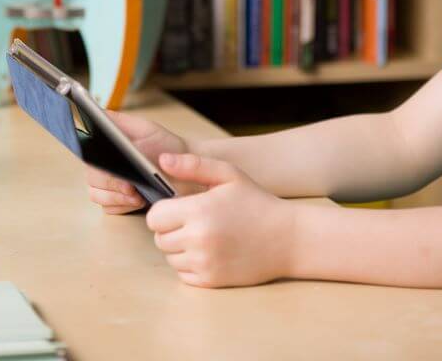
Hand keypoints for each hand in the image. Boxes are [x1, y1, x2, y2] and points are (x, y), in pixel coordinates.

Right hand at [86, 110, 201, 213]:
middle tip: (130, 187)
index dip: (96, 162)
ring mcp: (107, 185)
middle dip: (112, 184)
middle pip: (92, 178)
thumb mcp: (144, 127)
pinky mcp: (116, 202)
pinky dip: (123, 206)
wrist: (185, 168)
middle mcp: (101, 165)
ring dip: (117, 197)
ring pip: (97, 195)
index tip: (112, 168)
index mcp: (104, 145)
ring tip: (138, 196)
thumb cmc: (164, 146)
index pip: (87, 153)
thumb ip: (119, 122)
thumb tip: (98, 115)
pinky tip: (139, 201)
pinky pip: (110, 208)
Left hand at [145, 153, 295, 287]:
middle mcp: (197, 240)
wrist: (288, 238)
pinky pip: (183, 274)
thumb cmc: (256, 202)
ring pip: (170, 257)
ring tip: (204, 236)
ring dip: (180, 248)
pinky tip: (210, 251)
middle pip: (159, 239)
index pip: (154, 217)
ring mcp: (204, 263)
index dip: (164, 211)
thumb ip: (193, 165)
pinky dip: (190, 264)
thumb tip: (162, 159)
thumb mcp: (228, 175)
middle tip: (194, 221)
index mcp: (198, 211)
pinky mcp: (211, 281)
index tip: (179, 208)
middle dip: (171, 229)